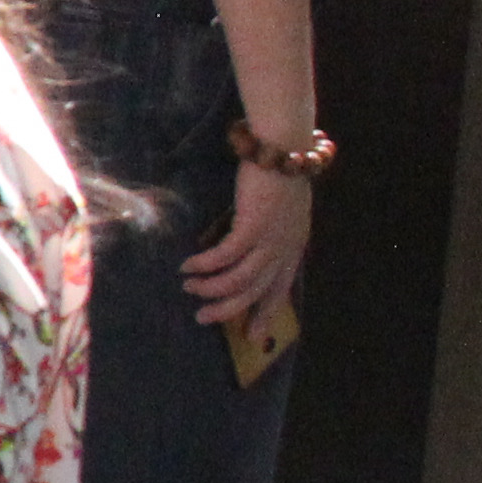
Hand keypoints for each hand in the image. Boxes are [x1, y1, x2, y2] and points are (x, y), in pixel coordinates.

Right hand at [184, 156, 315, 326]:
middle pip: (256, 291)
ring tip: (189, 288)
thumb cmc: (279, 173)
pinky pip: (225, 256)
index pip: (279, 290)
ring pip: (240, 279)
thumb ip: (271, 232)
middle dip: (228, 309)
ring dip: (211, 288)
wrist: (283, 147)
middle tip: (203, 317)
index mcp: (293, 246)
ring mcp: (270, 239)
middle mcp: (284, 248)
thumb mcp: (283, 210)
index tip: (250, 335)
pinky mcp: (253, 226)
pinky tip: (188, 266)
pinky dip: (205, 265)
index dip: (264, 313)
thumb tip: (249, 248)